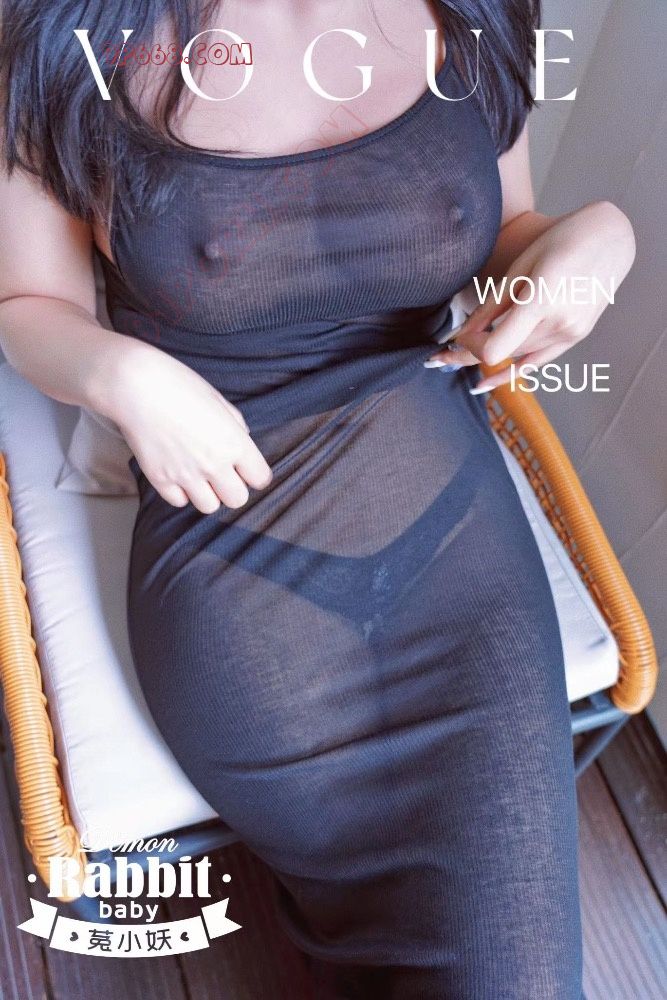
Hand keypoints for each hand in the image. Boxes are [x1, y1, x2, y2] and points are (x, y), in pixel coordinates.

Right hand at [107, 343, 272, 512]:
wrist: (136, 386)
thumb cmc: (179, 385)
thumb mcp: (218, 400)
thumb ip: (235, 426)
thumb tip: (242, 441)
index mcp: (233, 442)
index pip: (260, 478)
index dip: (255, 474)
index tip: (248, 470)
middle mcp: (213, 464)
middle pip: (237, 499)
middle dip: (233, 488)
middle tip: (223, 475)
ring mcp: (186, 475)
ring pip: (209, 506)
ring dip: (207, 494)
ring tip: (198, 475)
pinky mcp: (161, 480)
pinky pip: (179, 501)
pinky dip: (181, 492)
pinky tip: (177, 474)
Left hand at [427, 201, 635, 390]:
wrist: (608, 239)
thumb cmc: (561, 242)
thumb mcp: (520, 267)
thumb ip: (491, 305)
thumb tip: (461, 334)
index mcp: (542, 300)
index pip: (495, 346)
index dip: (469, 347)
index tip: (454, 338)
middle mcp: (559, 323)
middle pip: (504, 353)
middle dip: (469, 354)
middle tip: (440, 357)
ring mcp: (571, 333)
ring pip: (517, 356)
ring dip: (488, 359)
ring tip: (454, 360)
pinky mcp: (575, 337)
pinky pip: (537, 363)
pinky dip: (510, 374)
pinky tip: (485, 384)